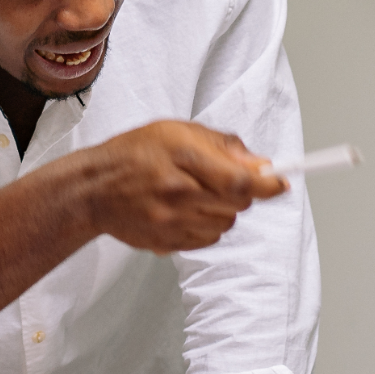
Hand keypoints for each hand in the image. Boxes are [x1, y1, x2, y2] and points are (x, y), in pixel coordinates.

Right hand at [72, 121, 287, 252]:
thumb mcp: (177, 131)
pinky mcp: (167, 242)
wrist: (93, 189)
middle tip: (223, 180)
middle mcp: (177, 192)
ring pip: (225, 224)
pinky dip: (206, 226)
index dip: (267, 184)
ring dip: (223, 210)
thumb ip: (222, 146)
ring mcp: (171, 221)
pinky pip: (207, 239)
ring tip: (197, 194)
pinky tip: (186, 210)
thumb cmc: (134, 154)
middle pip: (237, 204)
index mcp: (181, 156)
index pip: (239, 180)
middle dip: (242, 193)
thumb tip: (261, 164)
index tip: (281, 183)